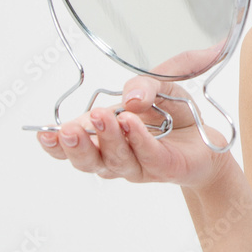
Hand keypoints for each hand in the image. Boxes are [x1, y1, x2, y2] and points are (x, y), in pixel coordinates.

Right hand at [35, 75, 230, 191]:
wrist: (207, 138)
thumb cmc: (174, 113)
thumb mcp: (160, 85)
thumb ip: (144, 84)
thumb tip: (131, 97)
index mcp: (103, 136)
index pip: (72, 145)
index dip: (57, 142)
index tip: (44, 133)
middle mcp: (115, 156)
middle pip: (89, 160)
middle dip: (78, 144)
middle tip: (70, 129)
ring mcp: (138, 165)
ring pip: (116, 159)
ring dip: (108, 138)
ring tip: (104, 117)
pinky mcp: (164, 167)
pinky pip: (148, 155)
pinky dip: (138, 140)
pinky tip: (133, 125)